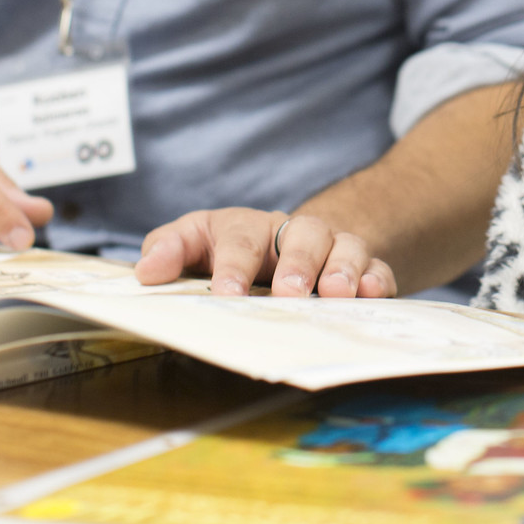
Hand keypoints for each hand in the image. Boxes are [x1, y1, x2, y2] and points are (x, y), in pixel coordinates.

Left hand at [135, 207, 396, 297]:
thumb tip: (146, 271)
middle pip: (303, 234)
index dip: (234, 265)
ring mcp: (333, 248)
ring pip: (346, 246)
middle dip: (297, 263)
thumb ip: (168, 250)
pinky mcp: (362, 269)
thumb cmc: (231, 250)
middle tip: (289, 294)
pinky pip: (378, 269)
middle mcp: (294, 232)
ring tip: (335, 295)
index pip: (240, 238)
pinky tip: (373, 296)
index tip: (226, 293)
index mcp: (247, 227)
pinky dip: (377, 281)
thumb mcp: (195, 244)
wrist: (285, 245)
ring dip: (342, 269)